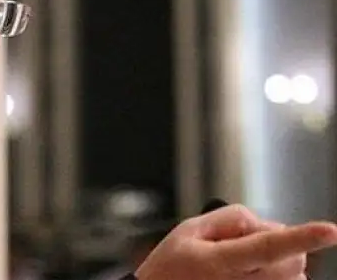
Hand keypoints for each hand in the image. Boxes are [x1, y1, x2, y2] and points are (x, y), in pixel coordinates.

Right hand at [134, 204, 336, 279]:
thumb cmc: (170, 270)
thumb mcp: (187, 231)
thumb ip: (229, 218)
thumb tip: (264, 223)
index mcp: (220, 262)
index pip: (269, 247)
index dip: (302, 238)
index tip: (330, 230)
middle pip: (293, 262)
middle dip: (282, 244)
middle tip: (245, 243)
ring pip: (294, 279)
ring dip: (280, 265)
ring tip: (242, 266)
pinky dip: (277, 279)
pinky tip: (250, 277)